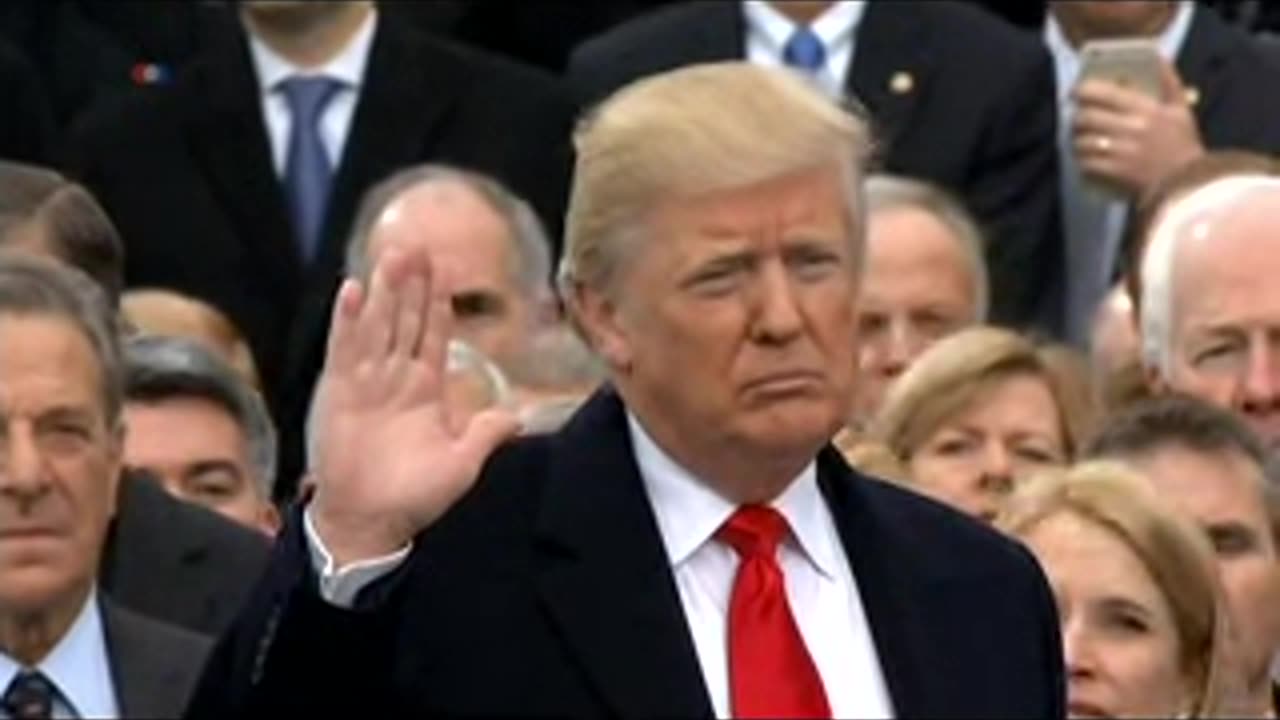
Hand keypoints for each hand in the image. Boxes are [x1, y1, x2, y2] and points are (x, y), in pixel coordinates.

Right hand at [309, 245, 519, 565]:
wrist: (370, 521)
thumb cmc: (415, 497)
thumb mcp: (462, 464)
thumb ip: (485, 434)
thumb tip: (516, 415)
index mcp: (427, 389)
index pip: (435, 334)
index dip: (440, 302)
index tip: (445, 269)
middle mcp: (397, 377)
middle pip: (407, 319)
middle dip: (413, 283)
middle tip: (418, 243)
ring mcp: (367, 381)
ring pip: (379, 324)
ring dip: (385, 290)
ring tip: (392, 253)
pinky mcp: (340, 391)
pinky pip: (345, 348)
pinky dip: (349, 319)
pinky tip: (354, 290)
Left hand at [1071, 58, 1203, 197]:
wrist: (1187, 186)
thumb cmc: (1182, 146)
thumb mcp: (1181, 110)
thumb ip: (1169, 82)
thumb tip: (1158, 57)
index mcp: (1146, 109)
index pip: (1102, 93)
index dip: (1082, 90)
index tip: (1076, 91)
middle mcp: (1131, 128)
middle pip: (1086, 117)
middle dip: (1077, 118)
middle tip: (1079, 120)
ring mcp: (1121, 152)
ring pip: (1081, 141)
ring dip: (1077, 141)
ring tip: (1082, 142)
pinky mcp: (1114, 173)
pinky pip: (1085, 163)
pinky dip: (1083, 162)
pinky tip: (1088, 161)